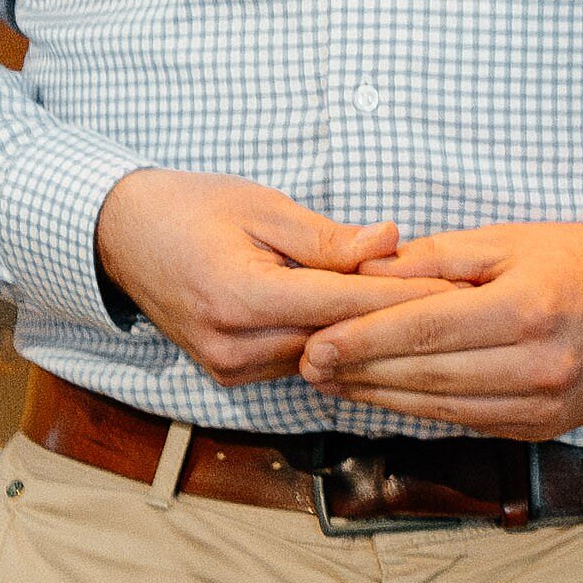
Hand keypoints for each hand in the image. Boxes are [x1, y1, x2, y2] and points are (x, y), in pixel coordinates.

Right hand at [92, 170, 433, 383]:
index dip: (406, 295)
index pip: (344, 304)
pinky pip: (300, 361)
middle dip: (398, 317)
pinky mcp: (230, 375)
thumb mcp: (263, 208)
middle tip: (460, 296)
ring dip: (370, 332)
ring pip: (324, 357)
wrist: (122, 236)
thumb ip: (328, 237)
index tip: (458, 287)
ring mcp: (229, 368)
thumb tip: (392, 242)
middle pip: (339, 338)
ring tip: (428, 304)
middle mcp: (233, 345)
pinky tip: (372, 318)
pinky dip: (336, 340)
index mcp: (240, 297)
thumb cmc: (193, 208)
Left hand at [303, 222, 582, 441]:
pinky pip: (467, 422)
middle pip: (427, 374)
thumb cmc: (576, 259)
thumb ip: (433, 259)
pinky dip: (420, 411)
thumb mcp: (507, 241)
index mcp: (529, 307)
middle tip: (308, 365)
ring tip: (333, 384)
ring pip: (441, 407)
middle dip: (360, 371)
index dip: (363, 339)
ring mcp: (544, 404)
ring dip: (379, 397)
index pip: (426, 329)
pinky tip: (385, 397)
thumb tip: (361, 271)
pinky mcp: (544, 428)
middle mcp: (539, 363)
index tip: (315, 341)